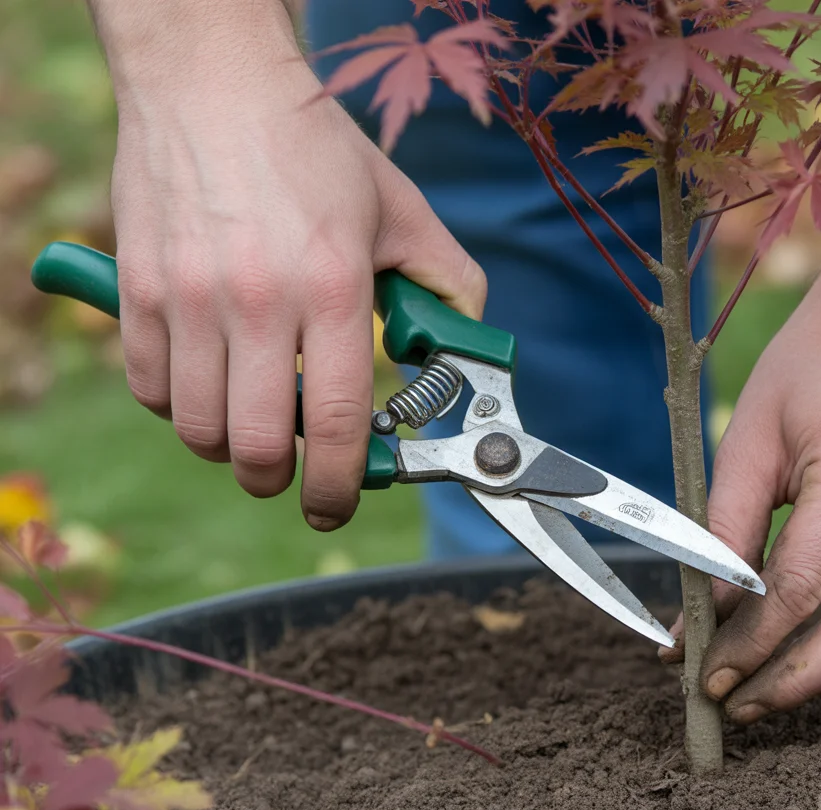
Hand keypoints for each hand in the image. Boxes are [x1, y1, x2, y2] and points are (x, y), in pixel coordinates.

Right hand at [107, 25, 484, 530]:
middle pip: (254, 445)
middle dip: (279, 479)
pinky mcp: (138, 289)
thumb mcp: (403, 212)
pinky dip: (179, 404)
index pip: (335, 419)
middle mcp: (255, 299)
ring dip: (228, 446)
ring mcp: (188, 296)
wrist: (214, 83)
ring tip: (252, 419)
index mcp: (330, 285)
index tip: (338, 502)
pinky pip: (151, 388)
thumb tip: (467, 348)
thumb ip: (449, 284)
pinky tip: (209, 377)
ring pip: (196, 429)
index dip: (338, 483)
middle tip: (294, 468)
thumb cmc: (314, 150)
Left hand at [660, 282, 820, 722]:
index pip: (805, 587)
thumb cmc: (811, 374)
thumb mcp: (749, 436)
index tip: (707, 671)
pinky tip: (812, 658)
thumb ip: (724, 528)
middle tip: (736, 701)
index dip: (752, 643)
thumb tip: (701, 618)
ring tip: (767, 691)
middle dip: (791, 682)